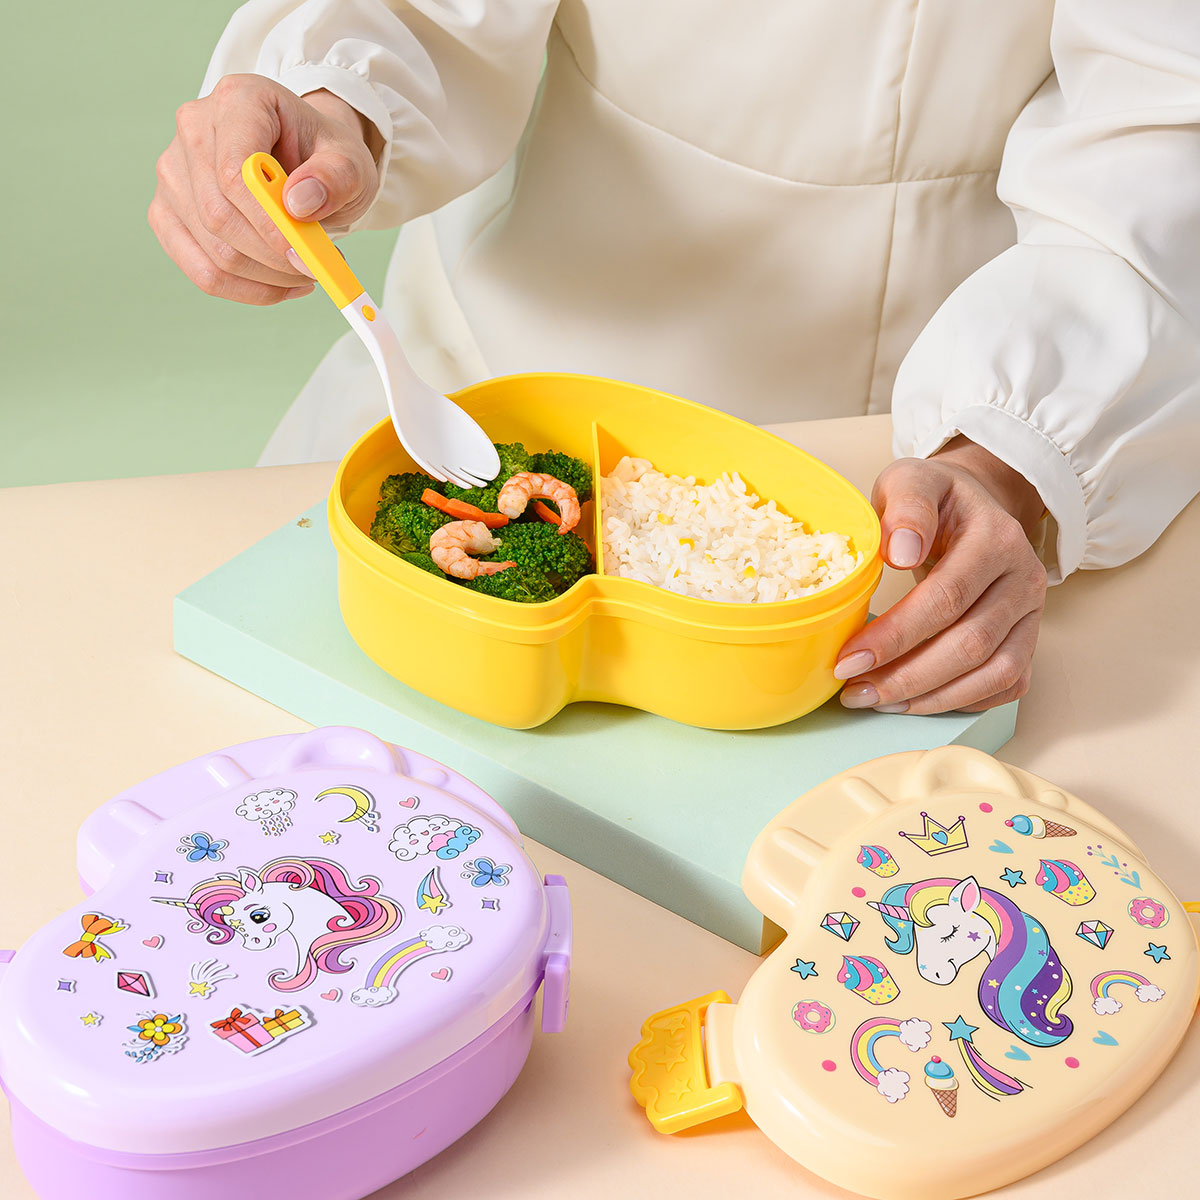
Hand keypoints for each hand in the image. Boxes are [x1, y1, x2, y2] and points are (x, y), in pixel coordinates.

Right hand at [149, 75, 382, 304]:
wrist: (309, 161)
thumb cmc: (325, 158)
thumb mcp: (350, 162)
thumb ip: (335, 177)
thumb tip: (298, 203)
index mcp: (238, 100)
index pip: (234, 172)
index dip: (268, 222)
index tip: (305, 254)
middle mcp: (194, 129)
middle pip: (219, 216)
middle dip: (273, 258)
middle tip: (317, 269)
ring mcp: (174, 172)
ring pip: (212, 250)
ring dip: (267, 278)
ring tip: (306, 271)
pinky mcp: (168, 212)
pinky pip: (200, 269)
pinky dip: (246, 290)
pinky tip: (280, 285)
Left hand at [834, 436, 1047, 712]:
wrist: (973, 506)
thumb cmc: (934, 500)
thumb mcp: (911, 481)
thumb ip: (906, 506)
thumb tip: (901, 552)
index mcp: (996, 538)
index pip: (946, 597)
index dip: (896, 635)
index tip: (848, 659)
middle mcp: (1024, 578)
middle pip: (970, 644)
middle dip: (906, 676)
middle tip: (854, 691)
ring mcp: (1032, 613)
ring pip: (993, 674)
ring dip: (931, 697)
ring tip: (877, 701)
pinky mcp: (1029, 639)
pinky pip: (1005, 685)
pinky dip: (960, 701)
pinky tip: (914, 700)